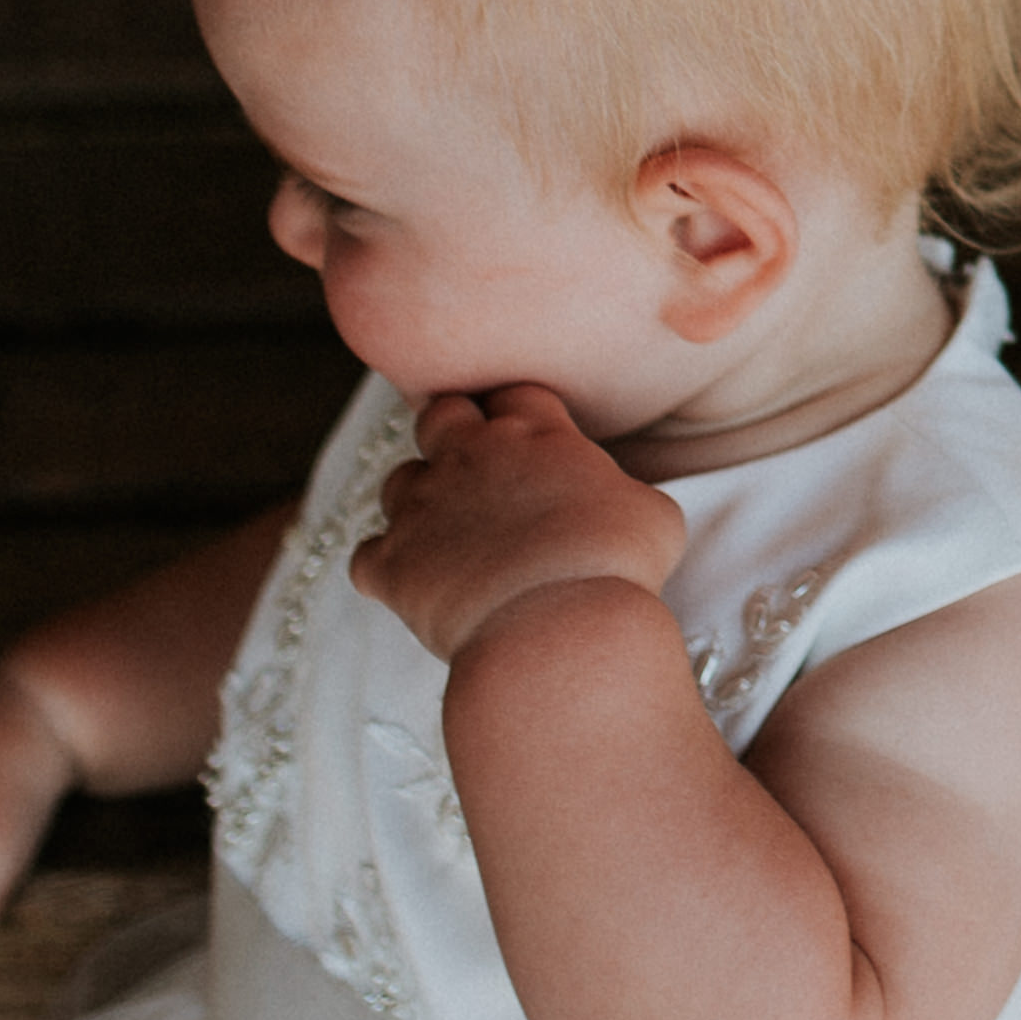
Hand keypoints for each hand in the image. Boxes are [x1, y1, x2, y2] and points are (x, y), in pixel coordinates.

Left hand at [350, 386, 685, 665]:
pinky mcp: (390, 564)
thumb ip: (622, 492)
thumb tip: (619, 505)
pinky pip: (367, 558)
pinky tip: (417, 589)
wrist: (558, 627)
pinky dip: (388, 570)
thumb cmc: (618, 567)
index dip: (520, 414)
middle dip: (452, 433)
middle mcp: (469, 456)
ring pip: (398, 482)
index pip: (514, 392)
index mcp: (535, 433)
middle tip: (480, 474)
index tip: (533, 444)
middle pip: (440, 414)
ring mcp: (421, 508)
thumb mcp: (653, 513)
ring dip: (418, 503)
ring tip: (451, 539)